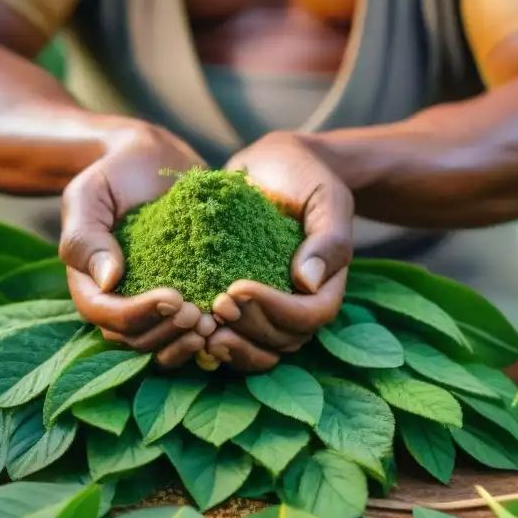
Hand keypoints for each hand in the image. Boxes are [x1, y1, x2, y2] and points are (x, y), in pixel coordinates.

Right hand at [61, 123, 217, 367]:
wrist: (148, 160)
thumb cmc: (112, 174)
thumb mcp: (89, 195)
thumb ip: (86, 236)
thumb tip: (107, 280)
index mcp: (91, 285)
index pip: (108, 317)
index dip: (138, 316)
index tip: (173, 298)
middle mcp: (119, 302)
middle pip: (137, 340)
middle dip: (168, 332)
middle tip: (201, 315)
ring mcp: (150, 303)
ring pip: (164, 343)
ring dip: (188, 341)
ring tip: (215, 323)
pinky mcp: (182, 297)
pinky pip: (189, 330)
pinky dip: (207, 332)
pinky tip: (230, 319)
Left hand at [207, 132, 352, 371]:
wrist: (275, 168)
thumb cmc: (306, 178)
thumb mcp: (325, 197)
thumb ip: (327, 238)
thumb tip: (307, 281)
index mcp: (326, 286)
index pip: (309, 316)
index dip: (276, 310)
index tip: (239, 287)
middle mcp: (301, 306)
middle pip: (283, 341)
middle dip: (248, 328)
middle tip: (216, 304)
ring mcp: (271, 311)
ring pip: (259, 350)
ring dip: (231, 345)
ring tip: (202, 327)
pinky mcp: (244, 308)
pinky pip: (235, 338)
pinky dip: (214, 340)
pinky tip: (190, 327)